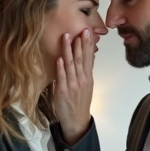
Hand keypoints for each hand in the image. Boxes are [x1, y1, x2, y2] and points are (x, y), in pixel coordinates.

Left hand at [51, 28, 95, 145]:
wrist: (77, 120)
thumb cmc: (80, 102)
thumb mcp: (87, 85)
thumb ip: (86, 70)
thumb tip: (89, 56)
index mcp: (87, 77)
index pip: (89, 57)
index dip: (88, 44)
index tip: (87, 32)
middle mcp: (81, 80)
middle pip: (82, 59)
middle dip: (81, 43)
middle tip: (81, 30)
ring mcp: (72, 85)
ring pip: (71, 65)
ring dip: (69, 50)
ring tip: (67, 37)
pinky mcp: (62, 91)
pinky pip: (62, 78)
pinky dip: (61, 68)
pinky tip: (60, 58)